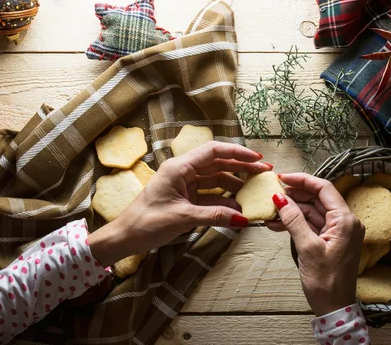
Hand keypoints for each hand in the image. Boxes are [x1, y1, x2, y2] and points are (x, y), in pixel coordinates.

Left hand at [88, 142, 271, 266]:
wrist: (125, 238)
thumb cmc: (147, 223)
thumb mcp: (182, 218)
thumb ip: (214, 216)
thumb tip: (243, 219)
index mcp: (179, 168)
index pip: (213, 152)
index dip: (237, 153)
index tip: (257, 159)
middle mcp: (183, 172)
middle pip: (218, 164)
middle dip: (241, 168)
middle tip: (265, 172)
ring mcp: (185, 186)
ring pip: (216, 180)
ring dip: (235, 186)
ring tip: (256, 191)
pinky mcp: (186, 199)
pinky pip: (210, 196)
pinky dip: (224, 202)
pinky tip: (239, 209)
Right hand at [269, 173, 364, 315]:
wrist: (334, 308)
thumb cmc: (326, 282)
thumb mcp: (307, 248)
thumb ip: (293, 220)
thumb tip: (280, 197)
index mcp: (345, 220)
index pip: (324, 188)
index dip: (302, 180)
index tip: (282, 178)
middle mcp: (345, 222)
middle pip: (318, 198)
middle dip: (294, 195)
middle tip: (272, 194)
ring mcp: (338, 231)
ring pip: (312, 211)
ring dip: (291, 210)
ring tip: (271, 212)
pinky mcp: (330, 240)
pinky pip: (311, 224)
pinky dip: (295, 222)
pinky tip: (277, 224)